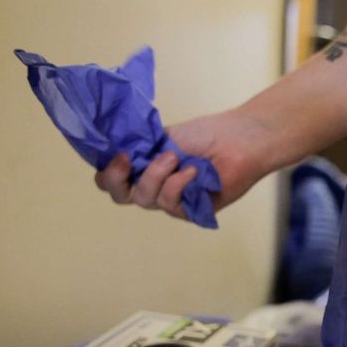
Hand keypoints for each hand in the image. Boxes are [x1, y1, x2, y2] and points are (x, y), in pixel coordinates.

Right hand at [94, 108, 272, 220]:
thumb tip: (113, 155)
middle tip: (129, 159)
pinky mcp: (191, 212)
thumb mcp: (163, 136)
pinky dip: (178, 185)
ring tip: (176, 158)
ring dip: (156, 175)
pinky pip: (170, 205)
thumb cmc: (207, 135)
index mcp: (143, 166)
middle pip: (121, 196)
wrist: (238, 141)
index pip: (111, 180)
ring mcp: (172, 200)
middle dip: (120, 178)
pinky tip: (193, 172)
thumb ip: (138, 149)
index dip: (108, 173)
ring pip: (146, 199)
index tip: (120, 155)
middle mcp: (154, 186)